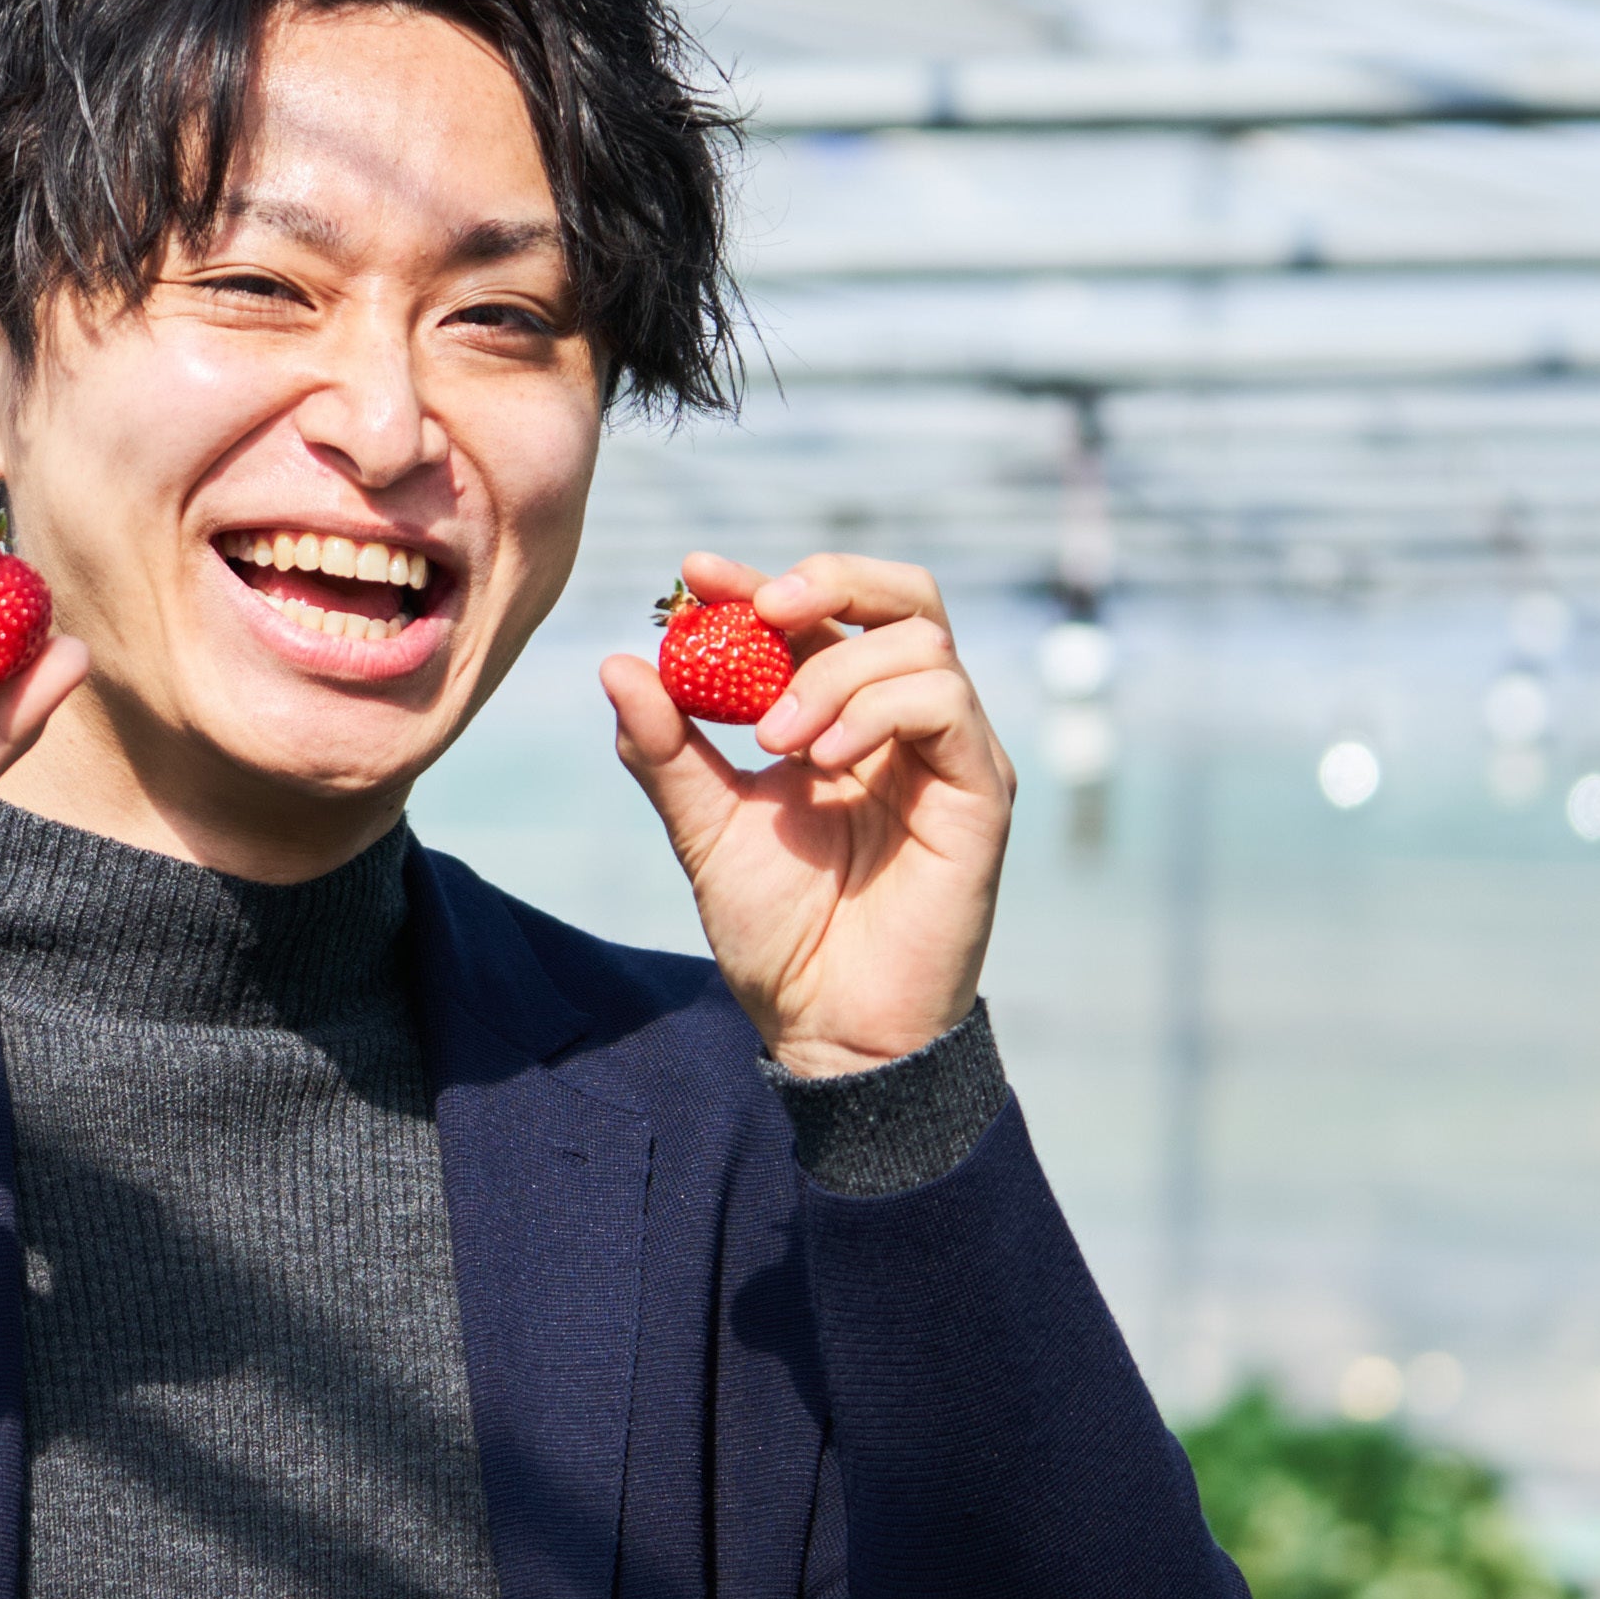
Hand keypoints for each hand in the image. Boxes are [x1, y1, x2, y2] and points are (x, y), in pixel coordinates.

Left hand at [599, 552, 1016, 1076]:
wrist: (825, 1025)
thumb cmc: (777, 932)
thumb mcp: (704, 826)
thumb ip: (666, 749)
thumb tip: (619, 664)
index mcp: (843, 715)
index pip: (821, 613)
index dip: (761, 581)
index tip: (692, 573)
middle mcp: (905, 722)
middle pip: (902, 595)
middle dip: (828, 581)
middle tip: (760, 610)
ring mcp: (949, 752)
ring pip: (920, 642)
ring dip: (833, 672)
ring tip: (772, 739)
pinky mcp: (980, 791)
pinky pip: (945, 704)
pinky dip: (876, 710)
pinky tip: (819, 760)